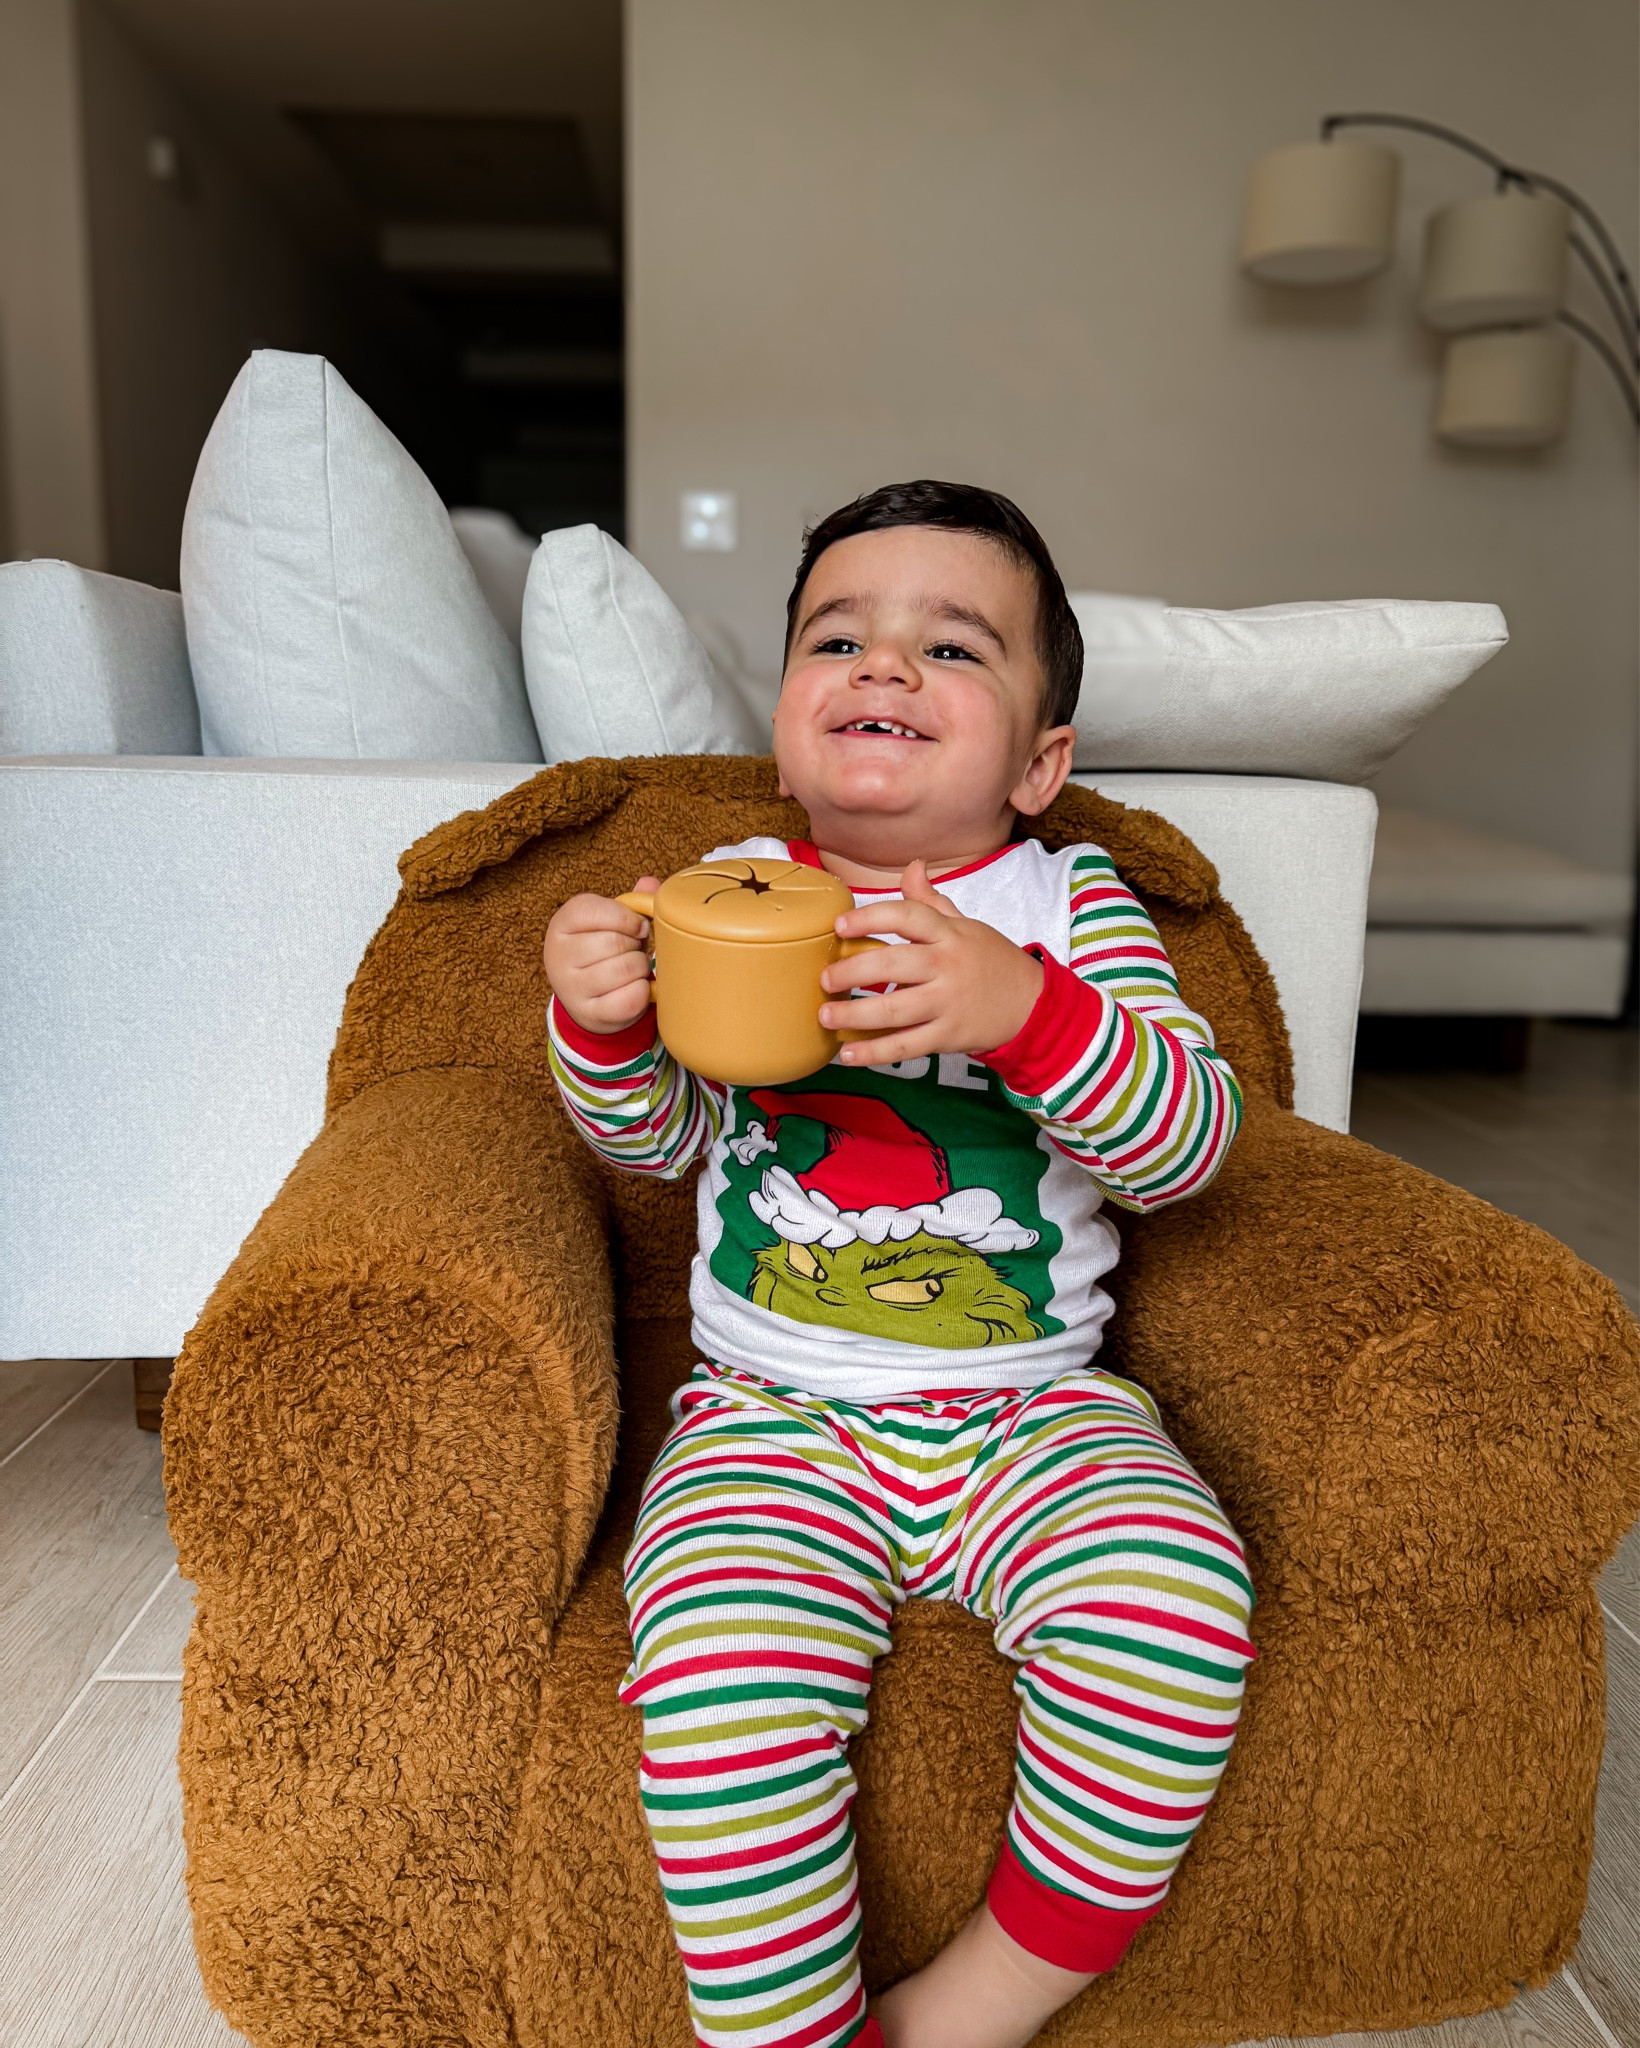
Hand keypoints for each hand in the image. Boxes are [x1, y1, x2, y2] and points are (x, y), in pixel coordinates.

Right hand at [543, 878, 660, 1033]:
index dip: (628, 918)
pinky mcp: (589, 1013)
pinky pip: (631, 998)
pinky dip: (643, 992)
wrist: (587, 998)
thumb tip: (651, 884)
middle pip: (615, 941)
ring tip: (631, 969)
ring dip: (640, 968)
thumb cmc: (603, 951)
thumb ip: (632, 903)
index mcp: (562, 923)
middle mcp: (558, 954)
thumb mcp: (611, 922)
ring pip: (626, 969)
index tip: (637, 927)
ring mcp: (570, 987)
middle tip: (631, 951)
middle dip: (635, 946)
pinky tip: (633, 989)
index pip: (598, 911)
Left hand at [818, 860, 1043, 1066]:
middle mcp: (947, 966)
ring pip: (895, 1009)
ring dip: (855, 1014)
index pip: (907, 916)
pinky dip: (875, 1052)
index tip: (840, 926)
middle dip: (853, 971)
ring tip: (825, 1015)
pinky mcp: (949, 1036)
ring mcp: (948, 1003)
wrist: (1031, 1004)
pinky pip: (906, 1045)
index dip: (871, 918)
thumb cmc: (989, 960)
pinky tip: (847, 1053)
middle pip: (894, 965)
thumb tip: (912, 866)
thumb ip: (931, 902)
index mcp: (949, 933)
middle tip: (825, 978)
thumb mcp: (965, 925)